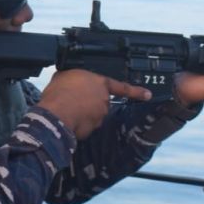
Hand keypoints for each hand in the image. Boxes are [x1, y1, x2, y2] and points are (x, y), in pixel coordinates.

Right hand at [38, 69, 152, 138]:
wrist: (56, 114)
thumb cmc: (61, 92)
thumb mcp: (65, 74)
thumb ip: (74, 77)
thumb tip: (70, 80)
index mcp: (100, 83)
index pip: (122, 87)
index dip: (136, 91)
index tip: (147, 95)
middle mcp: (104, 100)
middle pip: (100, 101)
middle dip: (88, 101)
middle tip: (72, 99)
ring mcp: (99, 116)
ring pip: (92, 113)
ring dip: (81, 112)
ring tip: (65, 108)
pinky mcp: (91, 129)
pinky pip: (85, 125)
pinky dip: (77, 122)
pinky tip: (66, 118)